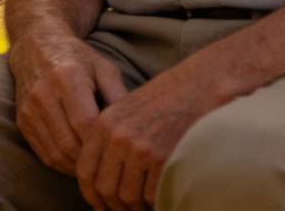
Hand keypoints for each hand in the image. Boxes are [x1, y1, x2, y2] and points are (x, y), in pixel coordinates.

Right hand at [10, 32, 127, 174]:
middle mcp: (43, 93)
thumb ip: (119, 98)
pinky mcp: (22, 121)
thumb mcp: (104, 69)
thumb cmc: (78, 59)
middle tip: (112, 167)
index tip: (121, 153)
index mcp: (67, 77)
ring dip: (78, 167)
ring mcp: (29, 109)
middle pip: (70, 143)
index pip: (86, 123)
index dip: (103, 144)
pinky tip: (79, 163)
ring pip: (56, 153)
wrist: (37, 45)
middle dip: (92, 160)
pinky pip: (44, 154)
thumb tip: (135, 131)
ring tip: (98, 168)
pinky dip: (63, 164)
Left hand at [75, 61, 216, 210]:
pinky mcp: (163, 159)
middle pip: (105, 189)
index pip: (85, 171)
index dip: (91, 195)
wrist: (198, 85)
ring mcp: (140, 148)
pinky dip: (156, 203)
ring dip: (136, 208)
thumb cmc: (166, 99)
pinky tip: (161, 199)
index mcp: (105, 123)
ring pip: (128, 197)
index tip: (100, 206)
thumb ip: (114, 139)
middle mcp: (118, 136)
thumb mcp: (130, 110)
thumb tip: (105, 179)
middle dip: (114, 207)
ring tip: (144, 207)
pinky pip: (152, 196)